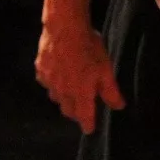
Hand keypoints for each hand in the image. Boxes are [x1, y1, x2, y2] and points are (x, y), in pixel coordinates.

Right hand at [35, 16, 124, 133]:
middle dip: (76, 113)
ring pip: (56, 98)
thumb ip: (111, 91)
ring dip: (65, 99)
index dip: (87, 124)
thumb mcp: (106, 69)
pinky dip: (54, 84)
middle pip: (68, 110)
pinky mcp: (40, 70)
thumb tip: (119, 107)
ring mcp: (49, 82)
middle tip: (82, 112)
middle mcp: (63, 92)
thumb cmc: (89, 48)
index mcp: (80, 93)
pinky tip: (59, 76)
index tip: (89, 129)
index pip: (84, 116)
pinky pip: (47, 83)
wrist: (63, 29)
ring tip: (72, 94)